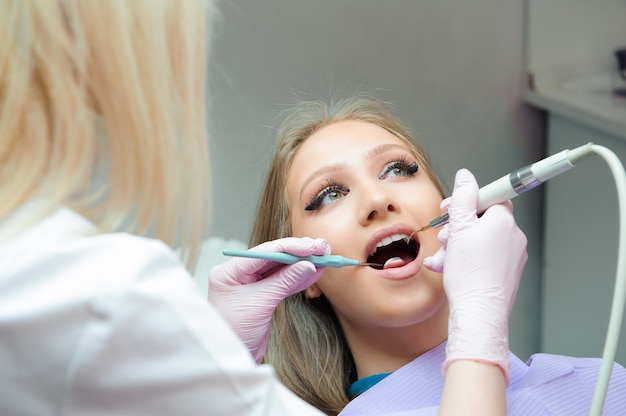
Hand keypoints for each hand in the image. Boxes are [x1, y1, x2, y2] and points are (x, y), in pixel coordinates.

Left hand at [208, 237, 329, 362]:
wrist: (234, 361)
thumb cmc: (235, 333)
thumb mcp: (260, 304)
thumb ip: (284, 282)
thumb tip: (308, 265)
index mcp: (230, 271)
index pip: (265, 251)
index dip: (291, 247)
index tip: (312, 247)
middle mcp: (239, 274)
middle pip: (274, 257)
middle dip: (299, 253)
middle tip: (322, 248)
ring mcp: (251, 285)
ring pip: (281, 269)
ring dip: (303, 264)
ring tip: (324, 258)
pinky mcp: (262, 296)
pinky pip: (283, 282)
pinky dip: (300, 278)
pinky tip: (315, 272)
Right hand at [424, 169, 527, 383]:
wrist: (479, 312)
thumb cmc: (470, 273)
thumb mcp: (459, 227)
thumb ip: (462, 197)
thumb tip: (466, 177)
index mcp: (505, 221)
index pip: (491, 197)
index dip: (468, 201)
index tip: (453, 208)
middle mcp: (514, 237)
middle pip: (482, 221)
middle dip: (457, 229)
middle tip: (445, 238)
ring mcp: (513, 257)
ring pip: (480, 242)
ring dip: (457, 247)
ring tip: (443, 260)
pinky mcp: (507, 274)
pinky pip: (484, 259)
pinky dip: (466, 261)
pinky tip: (448, 269)